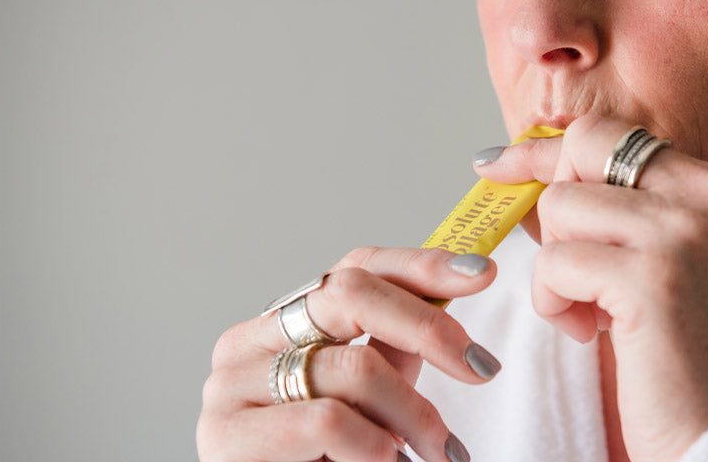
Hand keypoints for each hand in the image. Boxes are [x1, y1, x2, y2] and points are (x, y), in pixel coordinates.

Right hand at [197, 247, 497, 461]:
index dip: (422, 265)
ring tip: (439, 453)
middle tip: (480, 367)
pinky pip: (328, 422)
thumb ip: (396, 349)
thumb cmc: (329, 461)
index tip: (481, 273)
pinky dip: (376, 448)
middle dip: (428, 327)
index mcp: (285, 322)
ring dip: (415, 417)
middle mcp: (249, 340)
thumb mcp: (374, 399)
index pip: (357, 266)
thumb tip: (450, 301)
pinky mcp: (226, 435)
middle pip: (349, 293)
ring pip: (353, 369)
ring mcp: (231, 384)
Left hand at [476, 115, 707, 460]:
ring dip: (556, 267)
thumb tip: (534, 166)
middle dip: (548, 197)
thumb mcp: (670, 261)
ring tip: (592, 312)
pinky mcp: (652, 278)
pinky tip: (589, 332)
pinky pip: (554, 262)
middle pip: (585, 147)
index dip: (550, 153)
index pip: (615, 136)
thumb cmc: (690, 355)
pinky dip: (553, 301)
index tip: (499, 162)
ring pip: (560, 204)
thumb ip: (623, 209)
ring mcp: (688, 232)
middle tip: (553, 253)